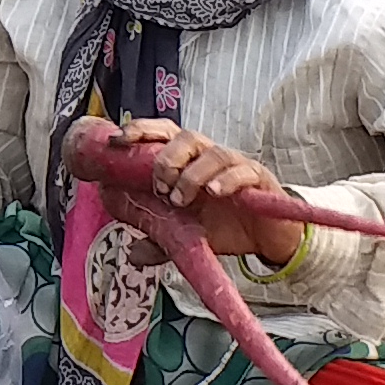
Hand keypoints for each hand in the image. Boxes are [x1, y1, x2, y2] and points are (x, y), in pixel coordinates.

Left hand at [121, 119, 308, 270]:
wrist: (266, 239)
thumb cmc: (225, 226)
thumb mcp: (186, 237)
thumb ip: (160, 241)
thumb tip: (133, 253)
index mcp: (187, 162)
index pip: (163, 134)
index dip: (141, 131)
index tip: (118, 141)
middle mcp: (209, 156)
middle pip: (186, 137)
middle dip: (167, 158)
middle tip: (159, 187)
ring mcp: (235, 164)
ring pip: (214, 153)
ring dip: (193, 174)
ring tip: (181, 200)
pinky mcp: (258, 178)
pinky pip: (244, 170)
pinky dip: (227, 179)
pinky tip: (215, 192)